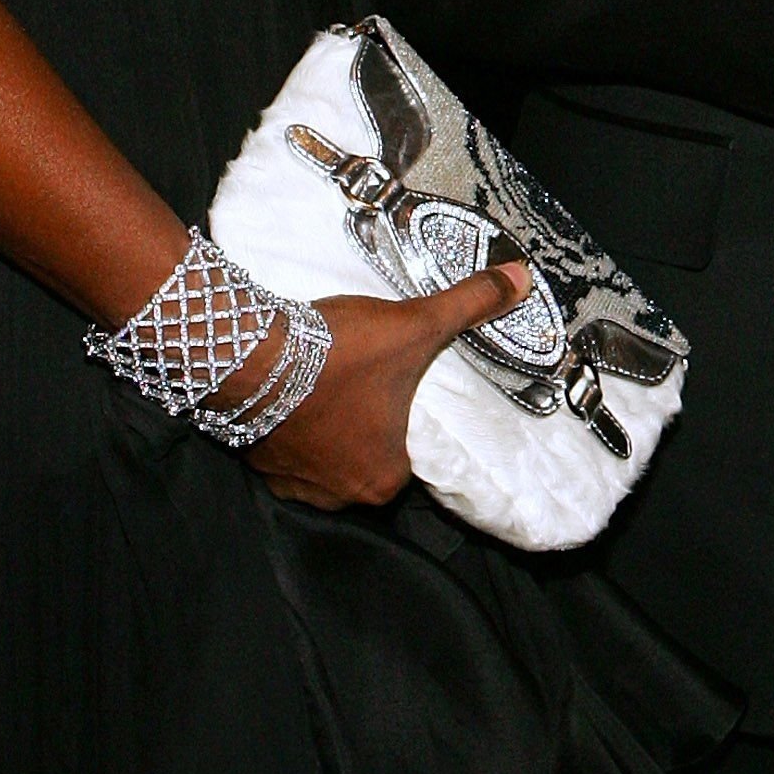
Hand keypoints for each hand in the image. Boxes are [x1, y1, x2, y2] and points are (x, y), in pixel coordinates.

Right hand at [247, 261, 531, 507]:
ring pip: (325, 456)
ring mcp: (295, 484)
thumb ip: (470, 304)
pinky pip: (287, 450)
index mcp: (385, 478)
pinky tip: (296, 393)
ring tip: (330, 384)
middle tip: (362, 381)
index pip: (409, 453)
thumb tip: (522, 279)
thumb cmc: (340, 354)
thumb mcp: (416, 324)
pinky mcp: (259, 467)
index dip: (403, 418)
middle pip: (366, 456)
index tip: (394, 390)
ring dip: (327, 429)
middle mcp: (340, 495)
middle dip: (364, 424)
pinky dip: (292, 426)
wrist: (252, 356)